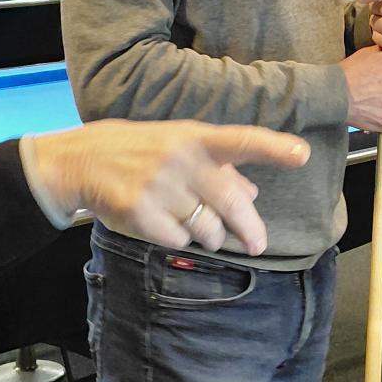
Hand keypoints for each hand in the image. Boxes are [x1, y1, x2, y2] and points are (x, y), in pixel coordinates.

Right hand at [22, 121, 310, 254]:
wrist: (79, 162)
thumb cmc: (137, 150)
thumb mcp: (177, 145)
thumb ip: (216, 167)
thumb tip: (253, 190)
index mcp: (194, 137)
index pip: (241, 140)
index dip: (274, 149)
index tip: (302, 155)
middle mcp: (180, 159)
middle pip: (232, 204)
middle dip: (250, 230)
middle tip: (257, 244)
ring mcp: (159, 186)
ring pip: (206, 229)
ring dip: (209, 236)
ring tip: (198, 227)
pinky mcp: (140, 213)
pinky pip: (178, 240)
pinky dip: (177, 239)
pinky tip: (162, 224)